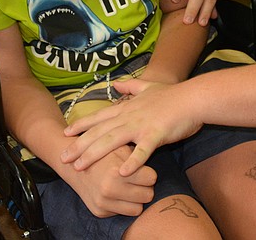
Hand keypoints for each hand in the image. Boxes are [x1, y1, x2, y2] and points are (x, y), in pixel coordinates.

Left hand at [62, 78, 202, 176]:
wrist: (193, 98)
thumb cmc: (173, 95)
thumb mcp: (149, 86)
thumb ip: (131, 85)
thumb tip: (117, 82)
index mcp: (127, 108)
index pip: (100, 117)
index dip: (82, 125)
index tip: (65, 133)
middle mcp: (129, 116)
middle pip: (100, 132)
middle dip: (79, 145)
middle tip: (63, 158)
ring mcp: (141, 125)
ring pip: (113, 141)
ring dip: (94, 154)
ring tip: (80, 167)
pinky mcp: (156, 135)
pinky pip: (142, 151)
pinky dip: (132, 161)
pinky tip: (121, 173)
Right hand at [63, 143, 157, 216]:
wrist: (72, 165)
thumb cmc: (101, 153)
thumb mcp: (118, 147)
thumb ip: (136, 155)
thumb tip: (155, 157)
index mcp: (117, 171)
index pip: (151, 179)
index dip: (149, 173)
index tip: (143, 171)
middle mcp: (109, 190)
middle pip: (147, 195)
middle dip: (145, 187)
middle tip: (138, 180)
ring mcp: (104, 203)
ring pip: (137, 209)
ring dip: (136, 199)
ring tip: (129, 188)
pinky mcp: (100, 212)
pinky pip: (123, 213)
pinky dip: (123, 204)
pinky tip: (117, 194)